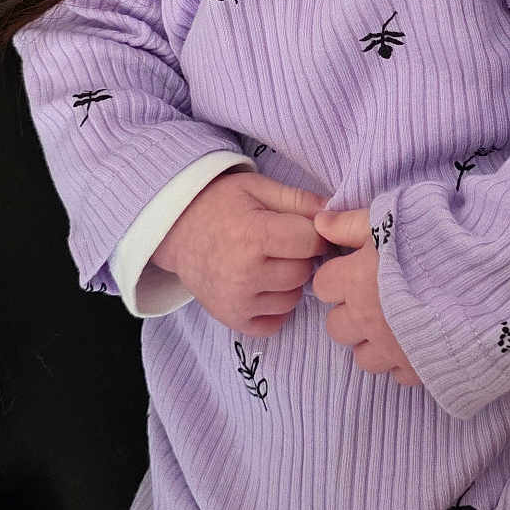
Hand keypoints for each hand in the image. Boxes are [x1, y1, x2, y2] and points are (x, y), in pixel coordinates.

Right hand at [153, 172, 330, 335]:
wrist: (173, 230)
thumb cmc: (218, 204)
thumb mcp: (256, 187)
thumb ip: (299, 200)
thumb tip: (336, 214)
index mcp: (253, 235)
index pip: (312, 242)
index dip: (314, 232)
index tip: (303, 227)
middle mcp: (245, 273)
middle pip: (304, 272)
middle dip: (300, 257)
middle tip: (280, 244)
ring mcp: (237, 301)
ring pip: (293, 298)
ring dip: (289, 282)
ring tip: (267, 262)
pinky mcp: (232, 319)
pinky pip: (276, 322)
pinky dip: (275, 306)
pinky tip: (262, 285)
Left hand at [310, 207, 422, 387]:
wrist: (490, 277)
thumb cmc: (439, 242)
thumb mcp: (393, 219)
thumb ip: (352, 224)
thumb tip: (319, 223)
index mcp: (356, 281)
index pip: (322, 286)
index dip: (338, 278)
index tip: (356, 271)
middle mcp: (367, 319)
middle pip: (336, 328)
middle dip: (351, 314)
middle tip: (376, 298)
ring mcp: (392, 349)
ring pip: (363, 358)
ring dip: (373, 343)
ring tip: (396, 325)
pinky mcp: (420, 369)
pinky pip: (399, 375)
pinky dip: (406, 361)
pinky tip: (422, 341)